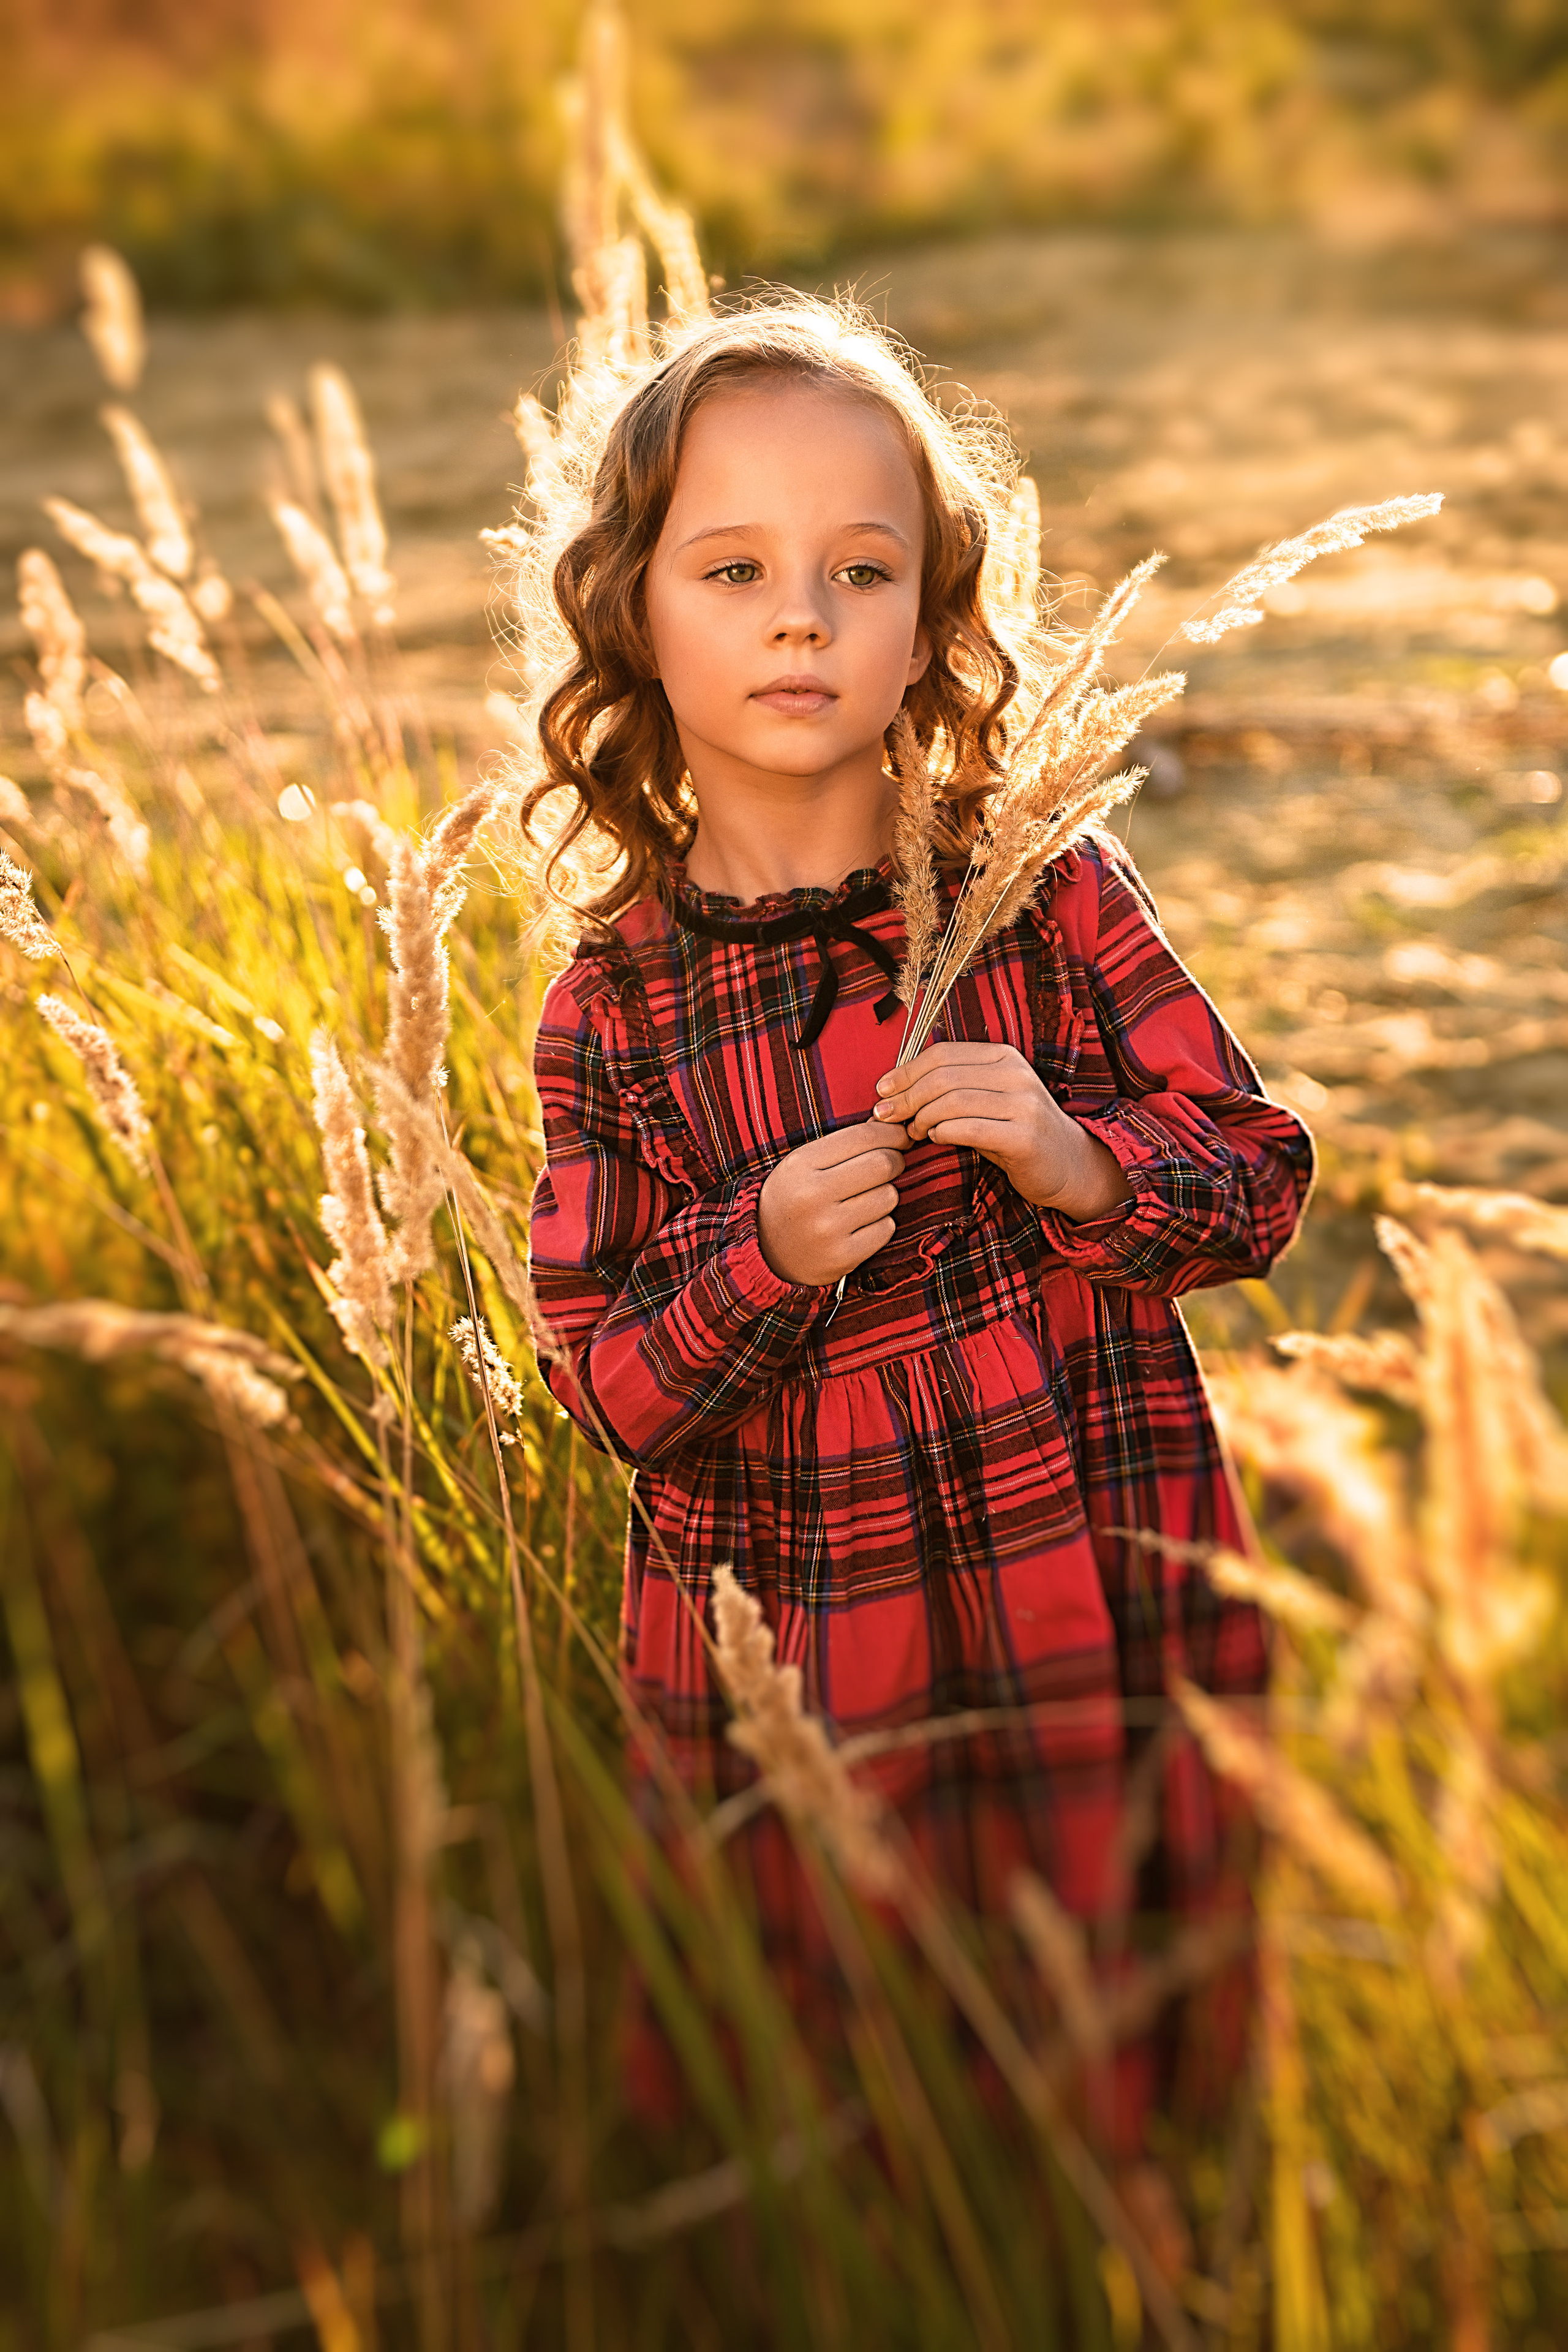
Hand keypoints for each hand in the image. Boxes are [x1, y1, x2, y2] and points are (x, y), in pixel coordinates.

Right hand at [758, 1120, 908, 1286]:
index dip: (891, 1133)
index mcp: (800, 1165)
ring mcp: (828, 1229)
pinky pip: (886, 1228)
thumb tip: (893, 1127)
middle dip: (894, 1161)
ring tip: (864, 1200)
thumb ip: (844, 1144)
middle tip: (890, 1165)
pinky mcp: (843, 1256)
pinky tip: (860, 1225)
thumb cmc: (794, 1199)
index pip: (863, 1137)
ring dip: (885, 1195)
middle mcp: (812, 1196)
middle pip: (883, 1164)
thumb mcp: (804, 1165)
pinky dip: (881, 1224)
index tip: (901, 1136)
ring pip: (889, 1196)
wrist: (768, 1253)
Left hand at [873, 1043, 1130, 1222]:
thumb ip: (950, 1087)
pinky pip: (969, 1129)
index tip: (881, 1090)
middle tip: (885, 1116)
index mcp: (1004, 1057)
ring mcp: (1023, 1104)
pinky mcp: (1025, 1137)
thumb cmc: (1014, 1132)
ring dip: (921, 1117)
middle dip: (906, 1097)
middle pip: (943, 1077)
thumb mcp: (985, 1099)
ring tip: (912, 1131)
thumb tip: (893, 1089)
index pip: (943, 1054)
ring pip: (952, 1102)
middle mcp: (1016, 1074)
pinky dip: (943, 1133)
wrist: (1067, 1164)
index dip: (906, 1071)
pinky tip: (934, 1138)